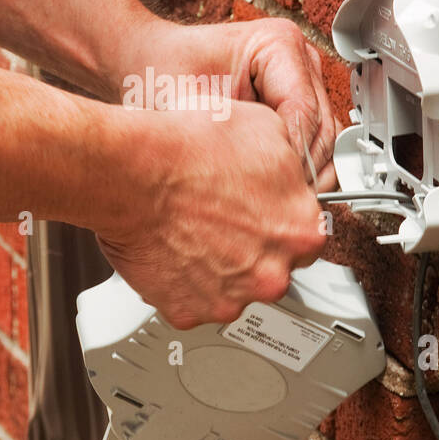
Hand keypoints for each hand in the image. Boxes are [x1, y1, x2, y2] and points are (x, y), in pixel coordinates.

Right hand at [98, 102, 326, 328]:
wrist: (130, 173)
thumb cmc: (186, 150)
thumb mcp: (265, 128)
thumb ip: (290, 164)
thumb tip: (291, 168)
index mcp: (301, 231)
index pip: (308, 235)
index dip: (282, 219)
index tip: (265, 213)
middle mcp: (272, 272)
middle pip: (273, 267)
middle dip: (253, 248)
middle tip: (223, 220)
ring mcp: (231, 297)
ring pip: (234, 287)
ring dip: (220, 266)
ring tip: (193, 230)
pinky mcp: (190, 311)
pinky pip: (194, 300)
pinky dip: (185, 281)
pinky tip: (174, 249)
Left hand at [122, 16, 346, 188]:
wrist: (150, 64)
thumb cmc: (163, 73)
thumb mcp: (188, 107)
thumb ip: (224, 138)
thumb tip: (268, 181)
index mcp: (279, 44)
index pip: (304, 112)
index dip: (291, 158)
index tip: (271, 190)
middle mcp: (300, 59)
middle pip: (323, 129)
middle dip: (300, 171)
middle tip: (273, 206)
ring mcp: (304, 82)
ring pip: (325, 142)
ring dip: (303, 175)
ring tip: (272, 204)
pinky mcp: (299, 104)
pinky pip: (313, 145)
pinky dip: (297, 171)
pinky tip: (272, 192)